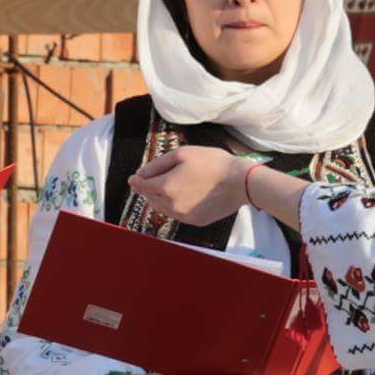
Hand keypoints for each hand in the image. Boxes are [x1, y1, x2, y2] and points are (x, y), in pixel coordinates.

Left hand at [127, 144, 246, 229]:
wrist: (240, 182)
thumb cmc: (213, 163)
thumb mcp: (182, 154)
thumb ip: (158, 164)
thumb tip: (141, 174)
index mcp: (166, 187)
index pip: (142, 186)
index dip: (136, 181)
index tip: (133, 178)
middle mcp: (172, 205)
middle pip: (151, 198)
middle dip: (148, 189)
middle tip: (148, 181)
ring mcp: (184, 216)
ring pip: (163, 208)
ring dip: (159, 198)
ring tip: (164, 188)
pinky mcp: (196, 221)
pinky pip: (178, 214)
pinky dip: (174, 206)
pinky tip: (181, 196)